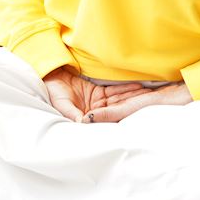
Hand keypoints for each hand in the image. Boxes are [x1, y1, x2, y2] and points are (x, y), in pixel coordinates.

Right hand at [43, 66, 172, 122]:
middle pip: (118, 110)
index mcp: (88, 119)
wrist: (50, 77)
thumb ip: (73, 114)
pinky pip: (115, 91)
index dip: (123, 116)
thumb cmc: (53, 92)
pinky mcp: (99, 92)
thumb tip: (83, 123)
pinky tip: (139, 87)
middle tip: (150, 104)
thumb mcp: (62, 105)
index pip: (109, 118)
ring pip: (120, 100)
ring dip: (133, 97)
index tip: (136, 116)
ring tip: (149, 95)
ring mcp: (99, 102)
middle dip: (133, 107)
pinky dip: (126, 89)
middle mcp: (96, 112)